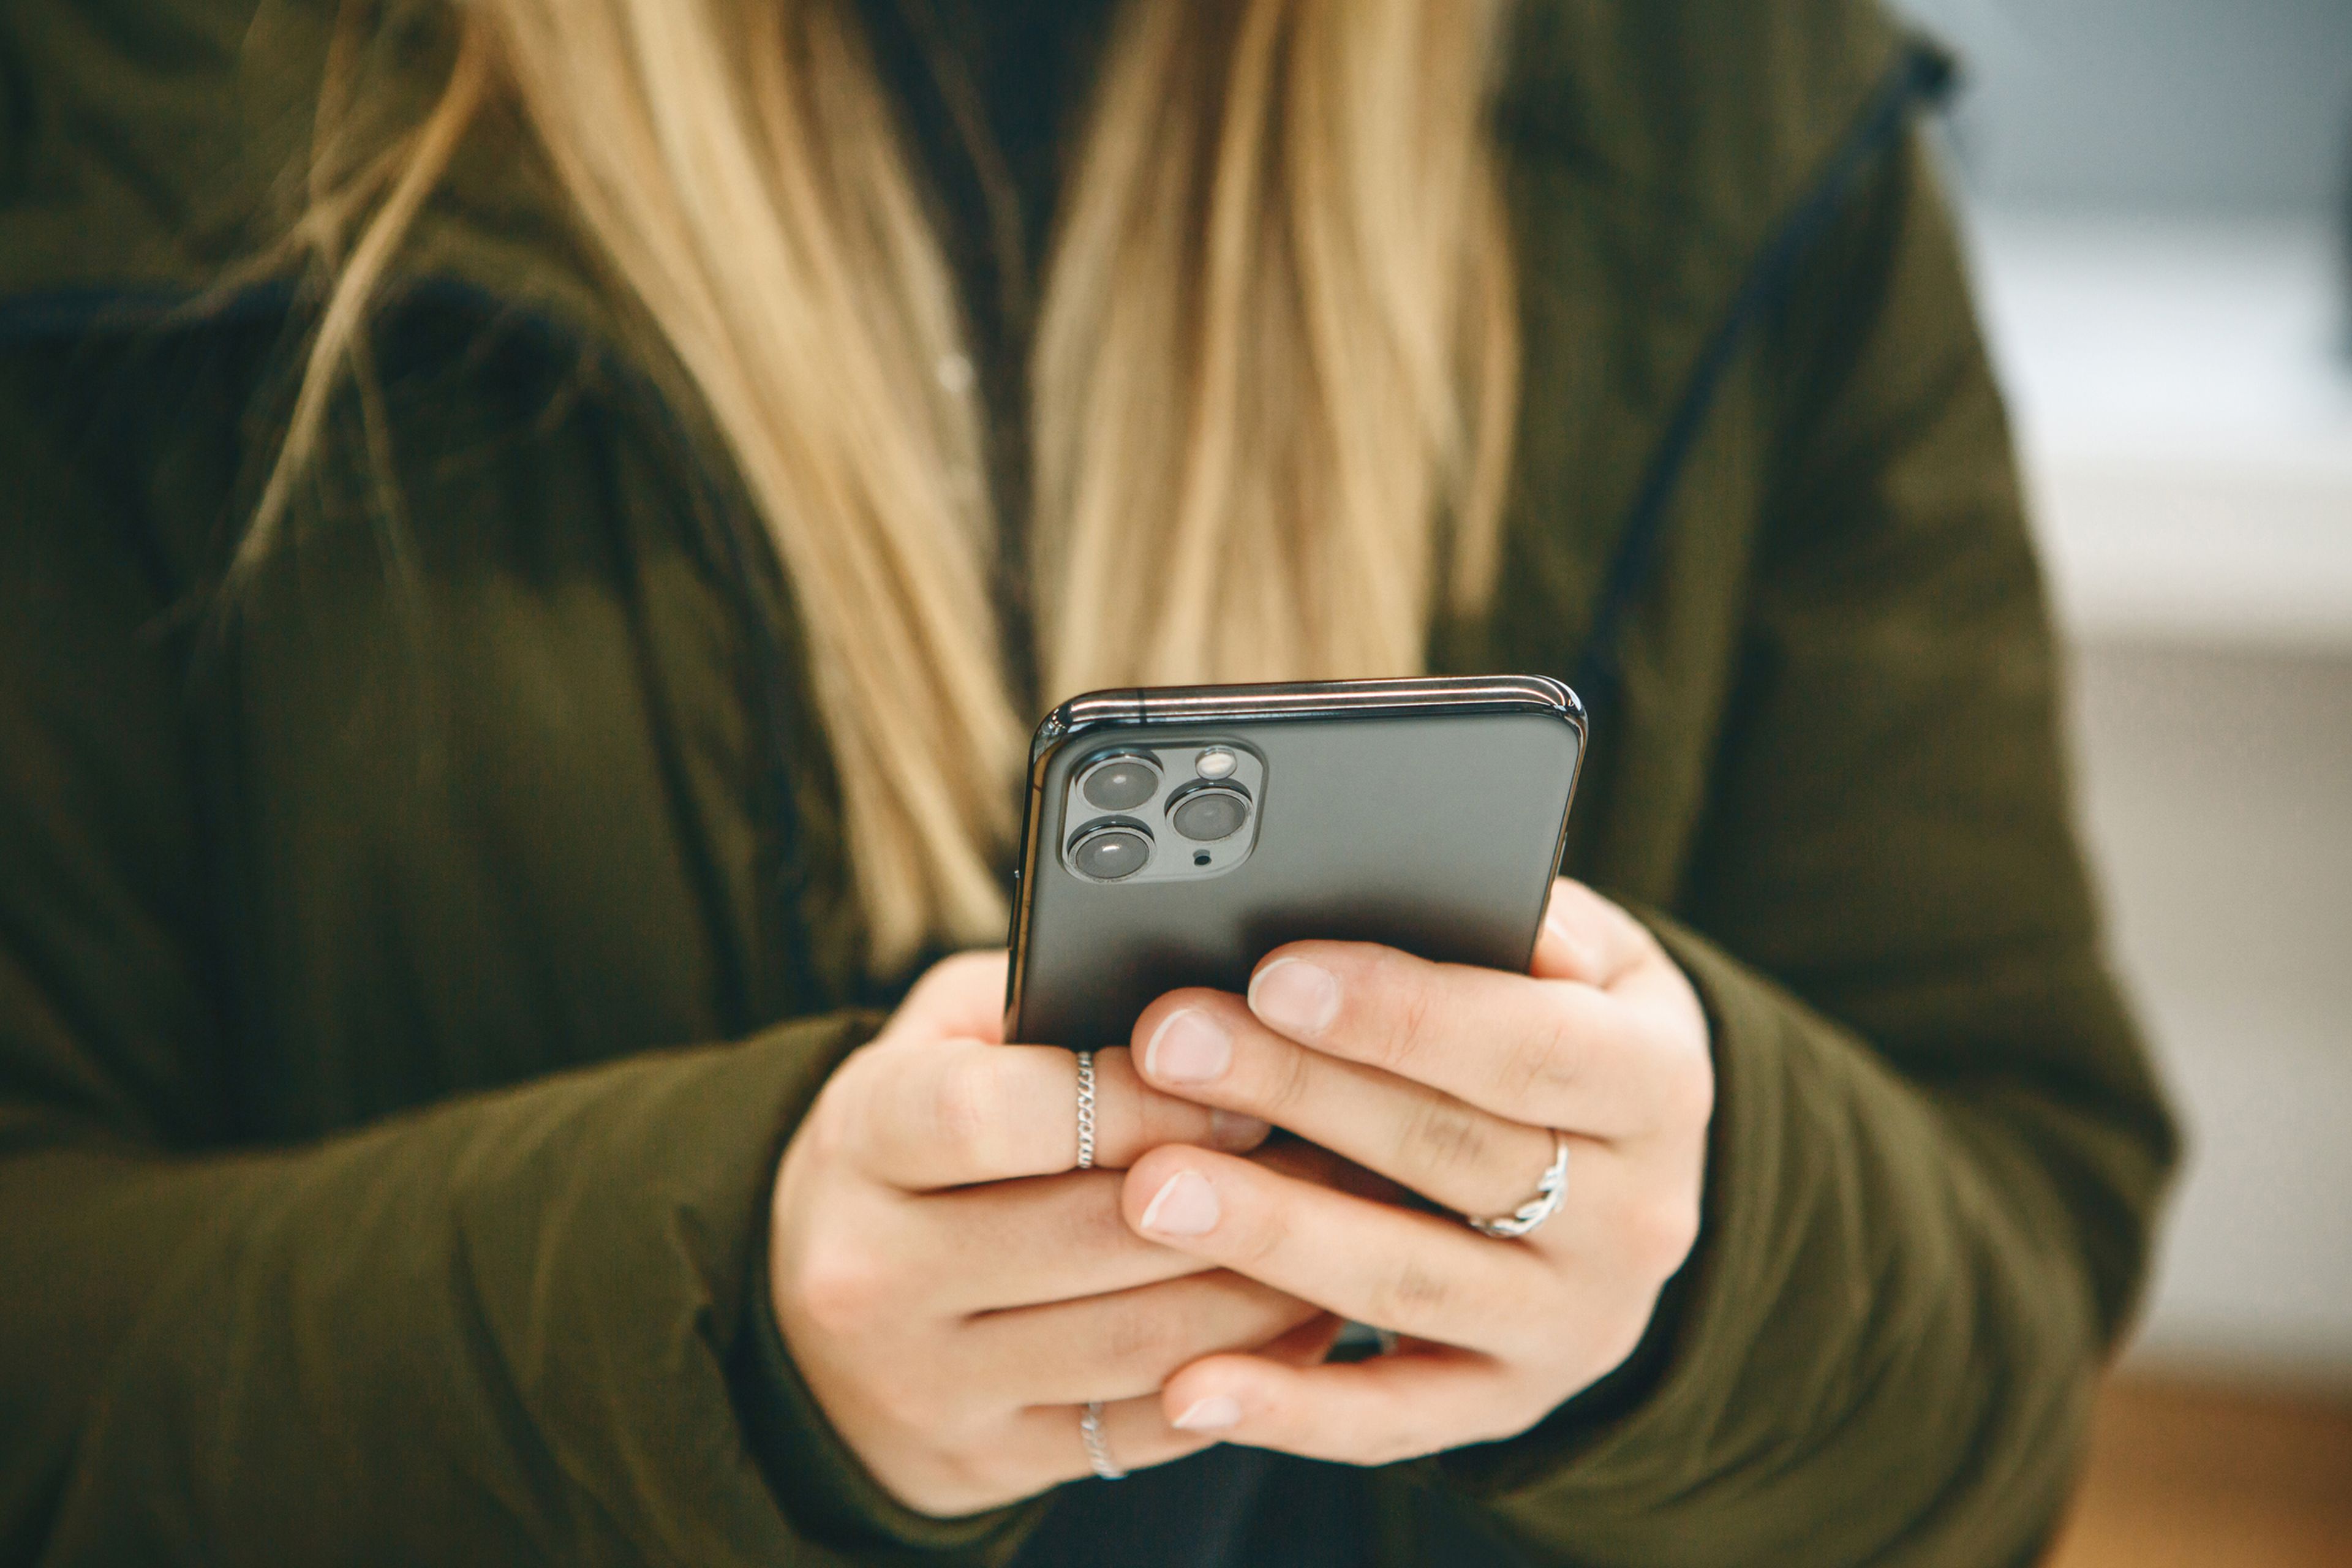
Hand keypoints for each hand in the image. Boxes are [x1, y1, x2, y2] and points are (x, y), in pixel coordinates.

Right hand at [768, 951, 1335, 1515]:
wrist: (821, 1324)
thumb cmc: (923, 1142)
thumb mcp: (942, 1042)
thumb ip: (1039, 1002)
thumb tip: (1194, 1000)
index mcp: (861, 1139)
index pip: (991, 1114)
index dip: (1132, 1098)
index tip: (1234, 1086)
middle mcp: (871, 1272)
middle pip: (1087, 1234)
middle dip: (1235, 1194)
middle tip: (1336, 1155)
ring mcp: (927, 1382)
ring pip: (1135, 1341)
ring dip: (1262, 1289)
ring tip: (1341, 1232)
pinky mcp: (986, 1459)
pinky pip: (1143, 1427)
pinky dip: (1243, 1377)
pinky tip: (1303, 1325)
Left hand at [1119, 879, 1712, 1461]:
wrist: (1634, 1186)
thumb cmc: (1566, 1031)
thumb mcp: (1589, 960)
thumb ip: (1521, 921)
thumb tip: (1425, 876)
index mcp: (1661, 1084)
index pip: (1530, 1043)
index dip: (1401, 1012)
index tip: (1274, 974)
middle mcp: (1638, 1218)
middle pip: (1450, 1153)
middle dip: (1299, 1092)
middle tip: (1167, 1047)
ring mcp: (1574, 1326)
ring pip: (1409, 1280)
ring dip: (1273, 1236)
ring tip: (1147, 1191)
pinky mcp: (1507, 1403)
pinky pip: (1393, 1419)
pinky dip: (1287, 1410)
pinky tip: (1186, 1388)